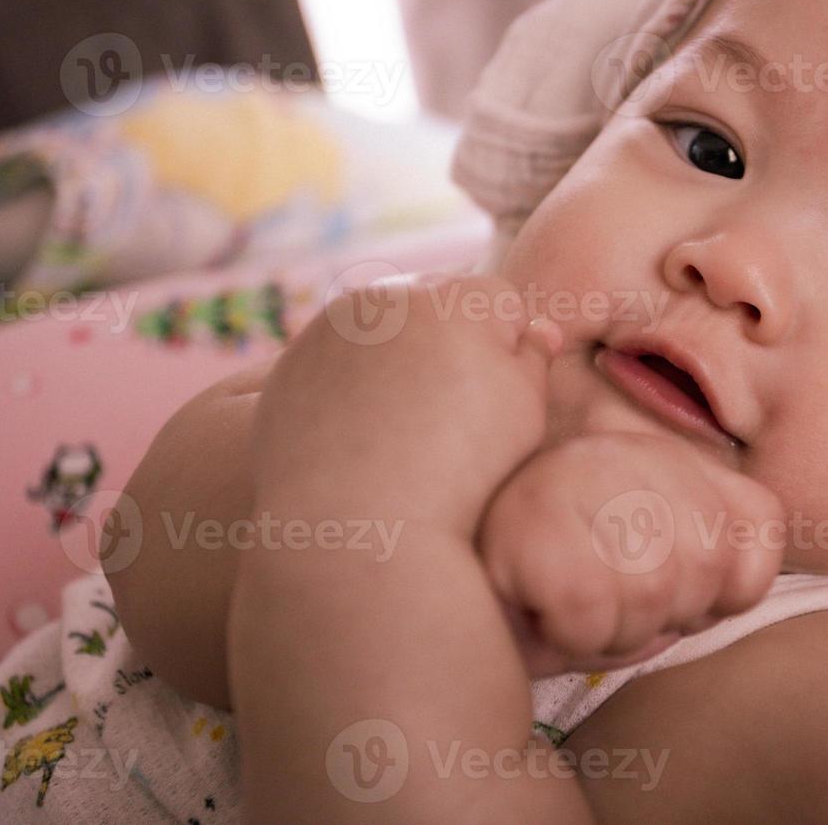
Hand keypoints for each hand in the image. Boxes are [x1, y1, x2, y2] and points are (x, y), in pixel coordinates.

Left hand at [249, 270, 562, 537]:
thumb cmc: (460, 471)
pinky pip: (338, 357)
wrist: (360, 528)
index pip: (497, 300)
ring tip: (407, 425)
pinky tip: (364, 433)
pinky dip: (353, 382)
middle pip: (436, 302)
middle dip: (451, 342)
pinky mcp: (292, 363)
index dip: (508, 349)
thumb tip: (534, 329)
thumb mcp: (524, 412)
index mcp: (451, 299)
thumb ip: (532, 359)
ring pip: (384, 326)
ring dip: (401, 356)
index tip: (497, 401)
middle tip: (452, 412)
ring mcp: (330, 328)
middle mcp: (386, 298)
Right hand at [476, 430, 785, 676]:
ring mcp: (573, 475)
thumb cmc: (555, 596)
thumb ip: (709, 563)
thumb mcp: (651, 571)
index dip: (726, 588)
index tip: (670, 593)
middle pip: (707, 565)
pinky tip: (541, 609)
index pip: (758, 523)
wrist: (439, 591)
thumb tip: (735, 587)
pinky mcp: (530, 524)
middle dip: (662, 615)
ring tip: (571, 605)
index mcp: (664, 453)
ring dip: (614, 630)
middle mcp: (624, 448)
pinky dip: (574, 636)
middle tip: (607, 603)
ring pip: (653, 593)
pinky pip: (593, 613)